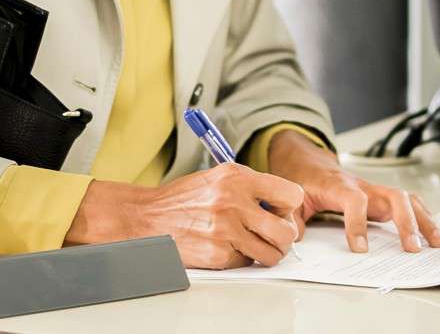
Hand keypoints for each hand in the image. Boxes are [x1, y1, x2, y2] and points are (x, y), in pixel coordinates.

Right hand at [68, 164, 304, 269]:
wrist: (147, 218)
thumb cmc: (185, 198)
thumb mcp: (219, 177)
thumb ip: (251, 186)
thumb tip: (282, 205)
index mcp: (238, 178)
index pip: (291, 194)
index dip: (289, 206)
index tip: (280, 210)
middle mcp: (234, 202)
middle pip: (287, 230)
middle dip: (284, 236)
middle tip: (274, 234)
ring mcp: (226, 230)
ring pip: (272, 253)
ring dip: (268, 252)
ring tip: (256, 244)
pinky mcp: (217, 254)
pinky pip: (246, 262)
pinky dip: (241, 258)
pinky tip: (228, 247)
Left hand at [266, 130, 439, 253]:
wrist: (307, 160)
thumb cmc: (302, 179)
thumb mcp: (291, 197)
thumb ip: (293, 218)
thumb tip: (295, 239)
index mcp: (338, 185)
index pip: (354, 200)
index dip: (358, 224)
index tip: (360, 249)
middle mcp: (362, 186)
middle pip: (393, 196)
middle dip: (406, 222)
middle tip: (412, 249)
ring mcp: (375, 190)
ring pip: (406, 199)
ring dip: (423, 220)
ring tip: (436, 243)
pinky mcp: (380, 196)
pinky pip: (407, 203)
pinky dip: (422, 216)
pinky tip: (432, 233)